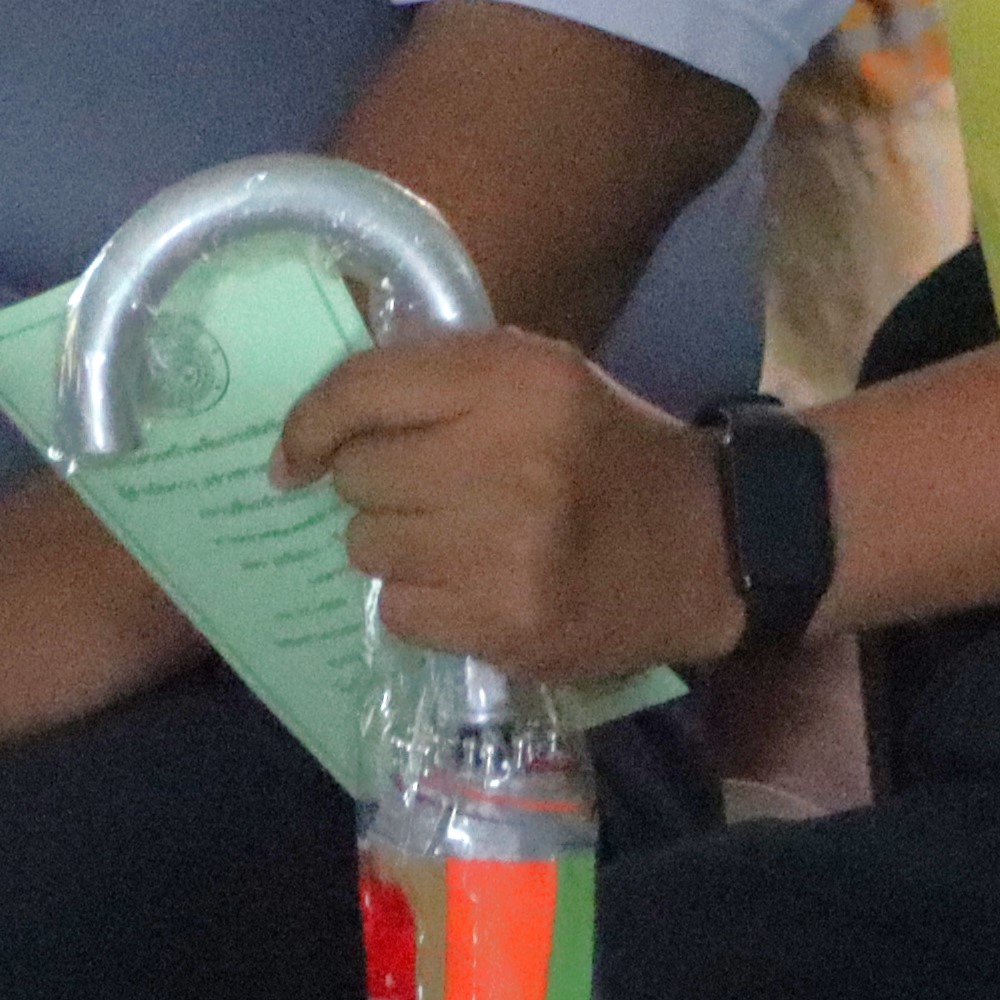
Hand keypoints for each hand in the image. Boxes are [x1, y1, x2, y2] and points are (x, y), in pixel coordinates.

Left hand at [277, 328, 742, 685]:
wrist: (705, 546)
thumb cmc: (608, 450)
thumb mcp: (543, 378)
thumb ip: (446, 380)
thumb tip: (327, 423)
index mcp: (515, 377)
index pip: (365, 389)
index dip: (310, 423)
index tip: (293, 456)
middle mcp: (506, 455)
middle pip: (360, 475)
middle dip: (376, 486)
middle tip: (429, 493)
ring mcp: (504, 547)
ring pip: (369, 547)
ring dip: (397, 546)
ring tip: (457, 540)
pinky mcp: (503, 622)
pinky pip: (397, 610)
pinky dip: (420, 602)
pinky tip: (471, 587)